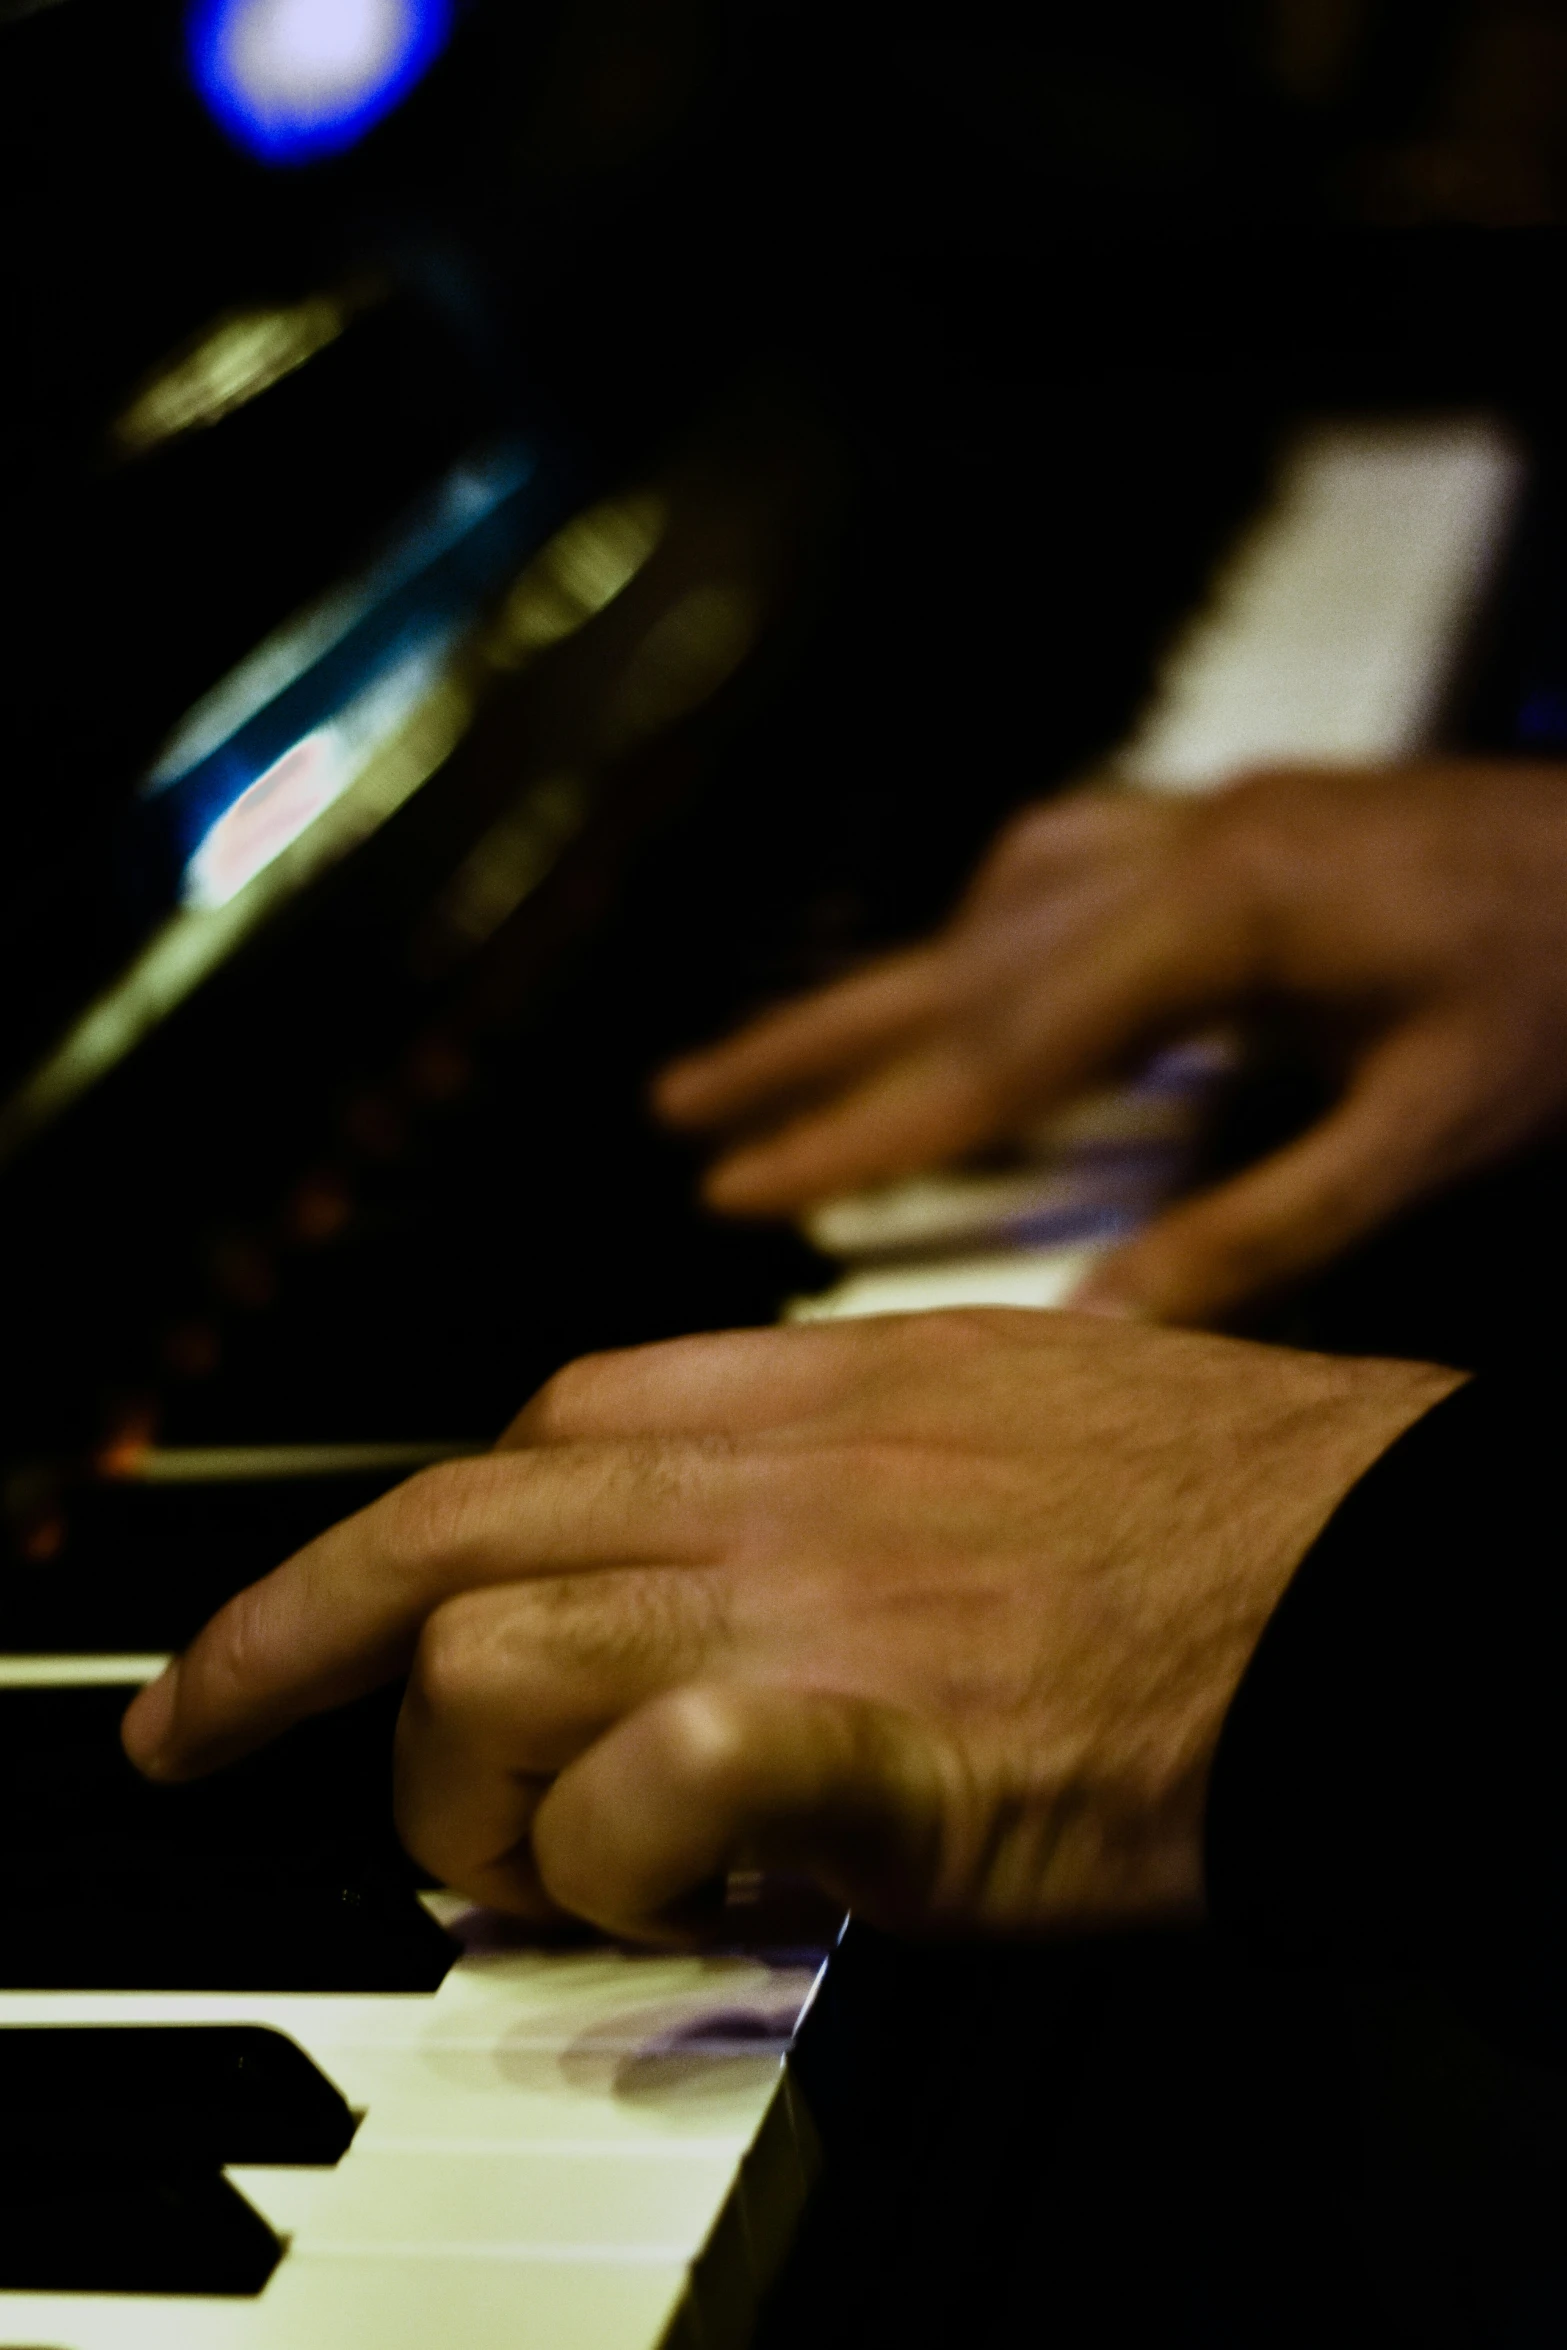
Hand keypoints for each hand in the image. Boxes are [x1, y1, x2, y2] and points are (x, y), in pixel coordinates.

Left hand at [121, 1312, 1454, 1942]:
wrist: (1379, 1579)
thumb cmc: (1232, 1508)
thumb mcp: (1009, 1400)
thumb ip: (847, 1442)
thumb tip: (737, 1518)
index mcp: (816, 1390)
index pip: (539, 1426)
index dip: (422, 1526)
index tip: (361, 1598)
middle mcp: (783, 1474)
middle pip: (446, 1523)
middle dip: (285, 1636)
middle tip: (197, 1731)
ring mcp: (817, 1599)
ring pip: (491, 1658)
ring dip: (463, 1785)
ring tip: (527, 1859)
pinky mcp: (877, 1743)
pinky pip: (648, 1790)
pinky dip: (614, 1865)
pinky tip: (666, 1899)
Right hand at [654, 764, 1566, 1324]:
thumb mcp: (1436, 1123)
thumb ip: (1266, 1229)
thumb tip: (1102, 1327)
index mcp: (1219, 921)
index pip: (996, 1052)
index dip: (864, 1134)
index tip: (739, 1194)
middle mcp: (1179, 852)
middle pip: (952, 966)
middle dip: (808, 1050)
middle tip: (677, 1114)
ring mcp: (1197, 820)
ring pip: (984, 913)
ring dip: (871, 990)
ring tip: (754, 1061)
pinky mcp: (1226, 820)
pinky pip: (1053, 869)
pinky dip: (977, 936)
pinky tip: (953, 972)